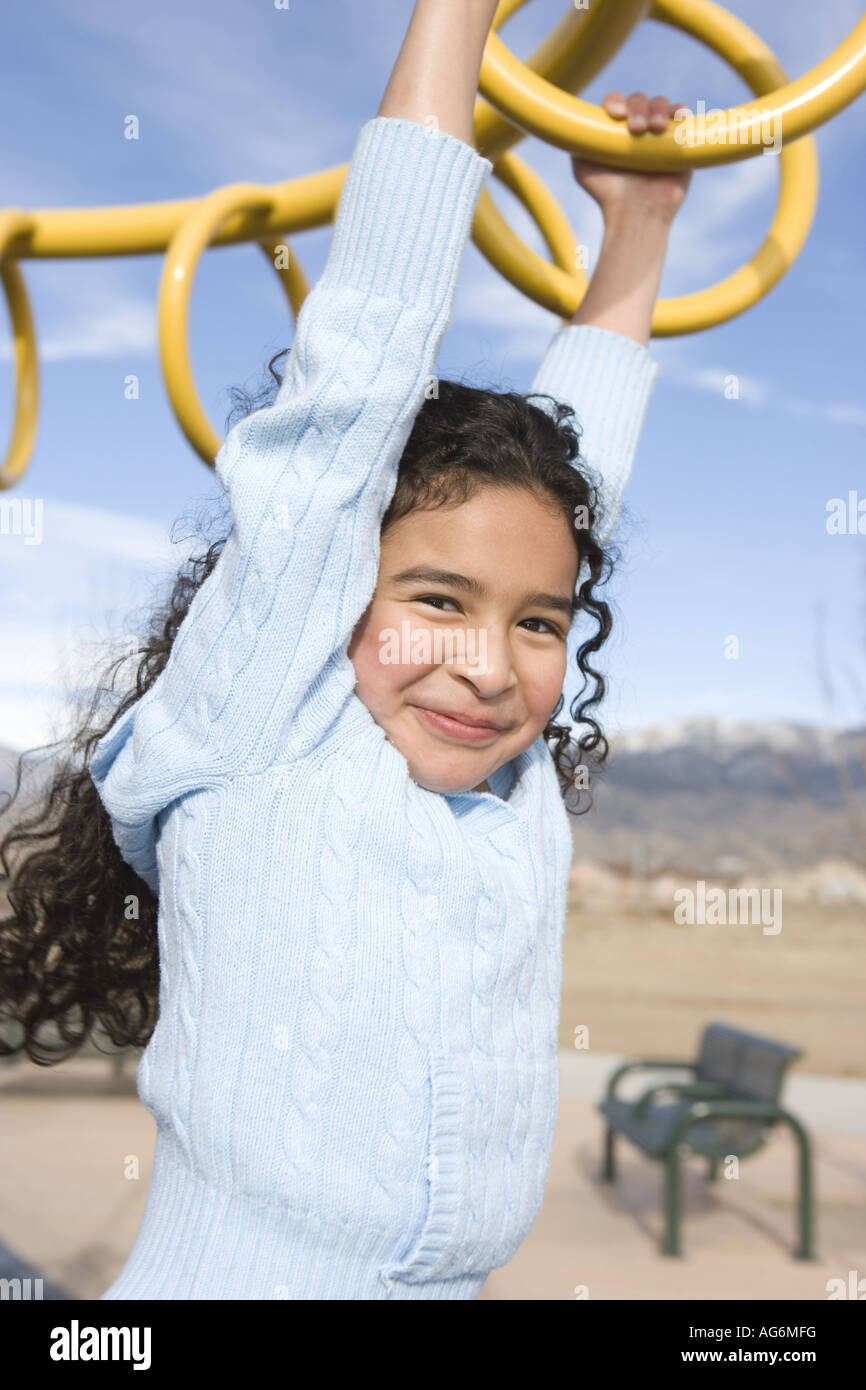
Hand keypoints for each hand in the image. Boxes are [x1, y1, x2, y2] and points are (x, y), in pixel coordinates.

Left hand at [571, 91, 692, 222]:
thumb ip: (578, 143)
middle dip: (638, 107)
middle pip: (639, 100)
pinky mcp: (680, 141)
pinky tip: (678, 116)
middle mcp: (637, 128)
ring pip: (661, 104)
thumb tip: (572, 123)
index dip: (615, 102)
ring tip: (656, 128)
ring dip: (658, 109)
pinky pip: (682, 118)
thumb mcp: (583, 167)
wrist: (636, 213)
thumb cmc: (608, 194)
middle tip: (637, 129)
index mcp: (615, 130)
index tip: (615, 114)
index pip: (616, 103)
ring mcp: (659, 134)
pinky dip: (681, 111)